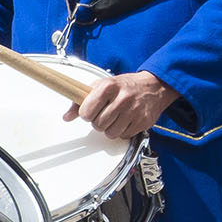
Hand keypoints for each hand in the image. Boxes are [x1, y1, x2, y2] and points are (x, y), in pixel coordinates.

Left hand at [63, 71, 177, 139]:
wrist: (154, 86)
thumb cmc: (125, 86)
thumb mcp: (102, 86)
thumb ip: (82, 100)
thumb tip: (66, 116)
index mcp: (108, 87)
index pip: (86, 111)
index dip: (86, 113)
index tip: (91, 110)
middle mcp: (121, 98)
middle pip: (97, 125)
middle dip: (99, 121)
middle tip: (106, 113)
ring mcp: (133, 111)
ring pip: (110, 133)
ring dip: (110, 128)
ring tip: (116, 117)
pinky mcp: (142, 122)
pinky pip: (124, 136)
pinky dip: (123, 131)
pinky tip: (126, 120)